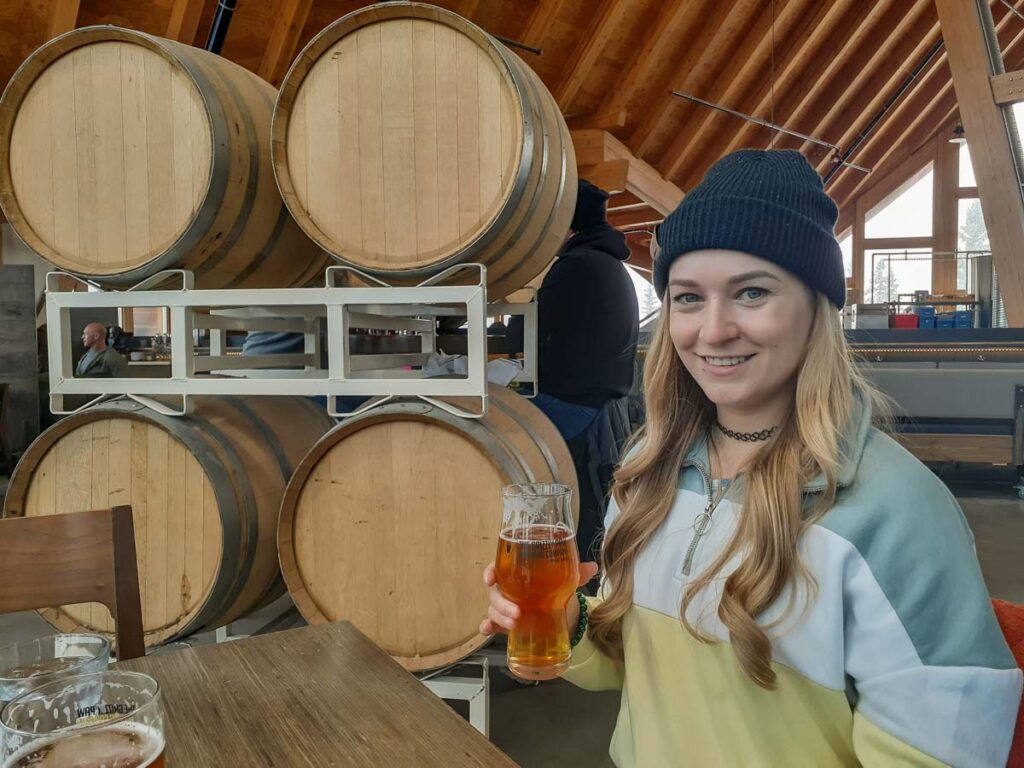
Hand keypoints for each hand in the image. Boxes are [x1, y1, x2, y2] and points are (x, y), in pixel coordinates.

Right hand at [478, 561, 599, 635]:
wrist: (561, 612)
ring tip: (514, 624)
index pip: (498, 568)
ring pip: (494, 609)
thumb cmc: (556, 589)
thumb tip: (592, 567)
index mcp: (518, 574)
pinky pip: (492, 624)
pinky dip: (488, 627)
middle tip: (516, 612)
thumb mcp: (566, 580)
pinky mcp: (507, 623)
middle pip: (495, 593)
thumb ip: (576, 573)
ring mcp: (506, 607)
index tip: (490, 578)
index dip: (490, 571)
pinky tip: (489, 630)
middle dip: (502, 603)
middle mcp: (508, 589)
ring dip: (499, 616)